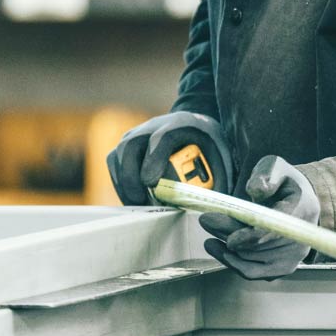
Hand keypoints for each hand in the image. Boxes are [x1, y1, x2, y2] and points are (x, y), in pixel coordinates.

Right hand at [106, 111, 231, 205]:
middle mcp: (153, 125)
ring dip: (124, 183)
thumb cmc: (208, 144)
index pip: (162, 136)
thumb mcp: (221, 156)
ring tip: (139, 204)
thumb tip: (212, 211)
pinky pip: (114, 163)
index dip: (154, 158)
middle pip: (131, 144)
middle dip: (131, 176)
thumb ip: (218, 180)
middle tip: (141, 201)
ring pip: (118, 155)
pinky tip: (134, 199)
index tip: (151, 182)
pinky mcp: (126, 146)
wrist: (195, 126)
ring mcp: (136, 134)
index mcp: (180, 124)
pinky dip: (121, 183)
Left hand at [200, 155, 319, 279]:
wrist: (300, 200)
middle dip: (230, 234)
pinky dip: (234, 263)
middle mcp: (302, 237)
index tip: (229, 238)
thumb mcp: (275, 167)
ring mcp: (294, 256)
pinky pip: (254, 272)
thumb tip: (255, 190)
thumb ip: (265, 175)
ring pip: (253, 259)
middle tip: (207, 221)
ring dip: (228, 249)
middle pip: (260, 245)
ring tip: (209, 234)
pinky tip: (219, 250)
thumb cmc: (284, 182)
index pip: (276, 230)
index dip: (251, 237)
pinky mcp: (283, 267)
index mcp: (302, 208)